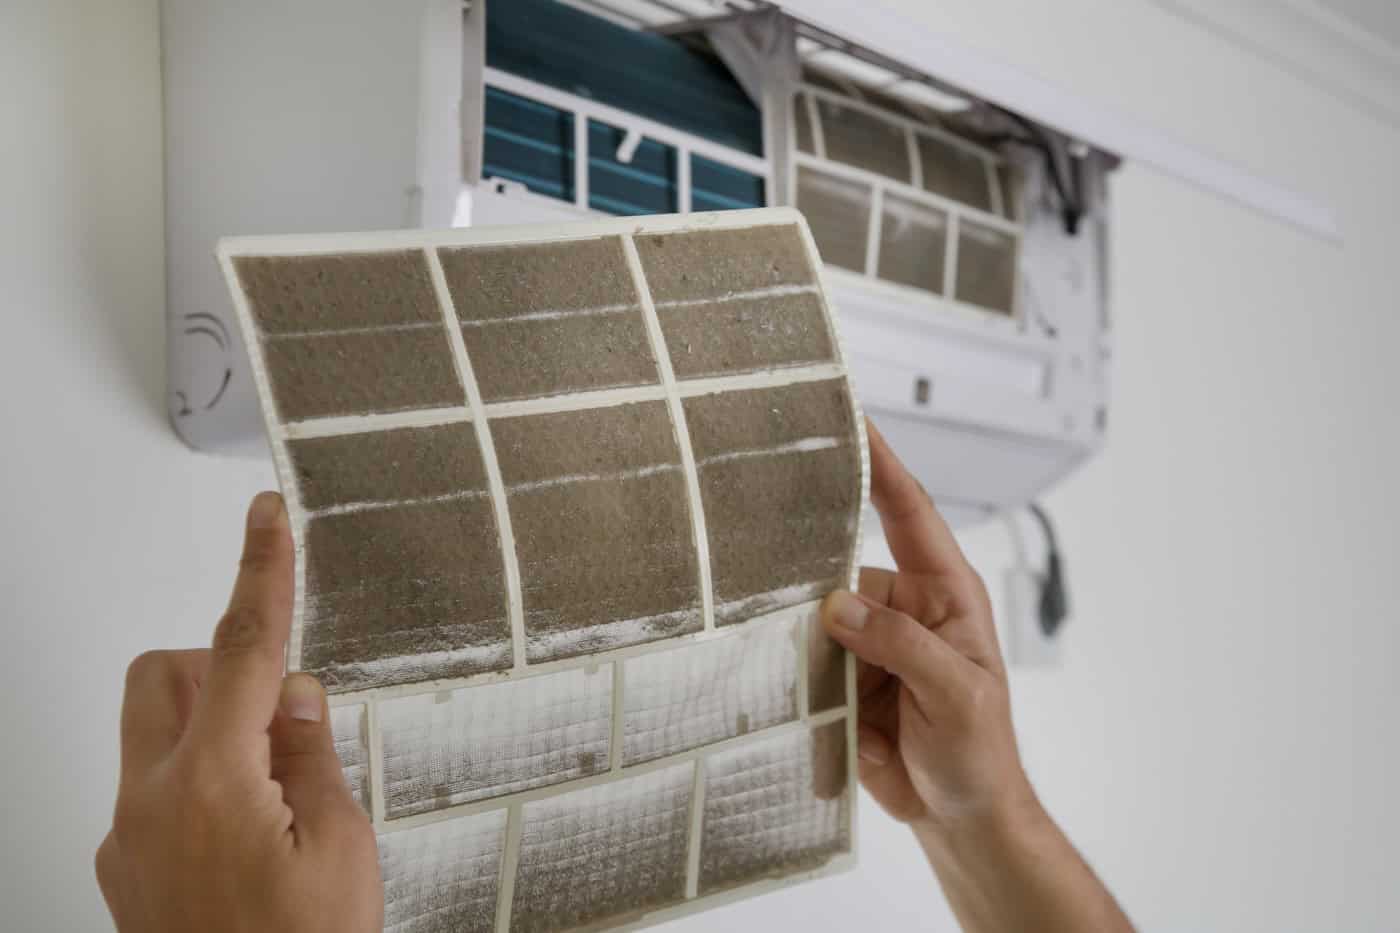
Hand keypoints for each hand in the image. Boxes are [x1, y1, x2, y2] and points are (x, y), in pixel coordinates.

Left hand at [95, 492, 381, 932]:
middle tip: (285, 706)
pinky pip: (154, 786)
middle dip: (221, 665)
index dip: (260, 571)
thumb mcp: (341, 849)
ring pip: (151, 730)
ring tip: (279, 788)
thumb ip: (311, 755)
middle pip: (162, 674)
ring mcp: (127, 840)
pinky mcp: (125, 870)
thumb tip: (296, 697)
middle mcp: (149, 804)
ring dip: (211, 725)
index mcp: (211, 786)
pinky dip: (204, 781)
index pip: (242, 648)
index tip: (265, 516)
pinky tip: (256, 837)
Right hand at [821, 422, 1032, 832]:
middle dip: (809, 570)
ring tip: (782, 650)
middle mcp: (901, 609)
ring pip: (813, 617)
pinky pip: (803, 662)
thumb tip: (841, 605)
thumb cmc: (980, 753)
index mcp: (943, 594)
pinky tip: (781, 689)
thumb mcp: (957, 694)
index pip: (910, 513)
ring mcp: (868, 645)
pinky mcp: (841, 681)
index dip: (883, 464)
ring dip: (798, 637)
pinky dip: (790, 675)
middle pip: (843, 567)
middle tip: (763, 554)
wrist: (960, 815)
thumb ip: (903, 645)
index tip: (855, 420)